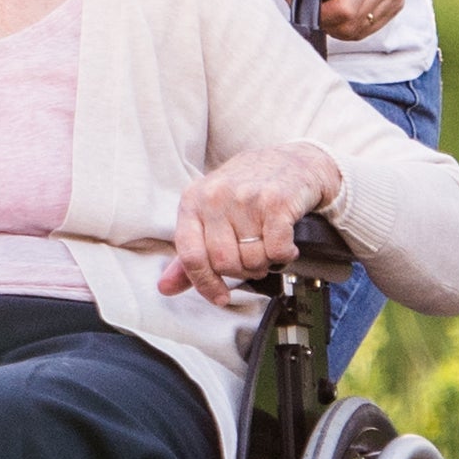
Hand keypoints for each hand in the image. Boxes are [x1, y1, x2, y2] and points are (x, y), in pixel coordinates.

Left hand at [162, 143, 343, 306]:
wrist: (293, 162)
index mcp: (192, 201)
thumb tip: (165, 287)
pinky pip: (277, 250)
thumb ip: (191, 252)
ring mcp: (245, 197)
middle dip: (242, 272)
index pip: (190, 255)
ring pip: (252, 259)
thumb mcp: (210, 213)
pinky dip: (284, 255)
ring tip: (268, 245)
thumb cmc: (248, 189)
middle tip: (253, 259)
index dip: (204, 283)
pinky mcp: (276, 202)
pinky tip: (285, 243)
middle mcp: (215, 197)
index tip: (219, 297)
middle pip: (224, 263)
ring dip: (265, 262)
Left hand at [297, 0, 408, 41]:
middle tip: (318, 7)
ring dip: (341, 26)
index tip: (311, 6)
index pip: (345, 10)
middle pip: (353, 25)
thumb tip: (298, 10)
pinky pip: (371, 27)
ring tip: (330, 4)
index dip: (323, 15)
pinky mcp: (399, 0)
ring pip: (362, 31)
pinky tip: (345, 6)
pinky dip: (354, 24)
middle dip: (329, 23)